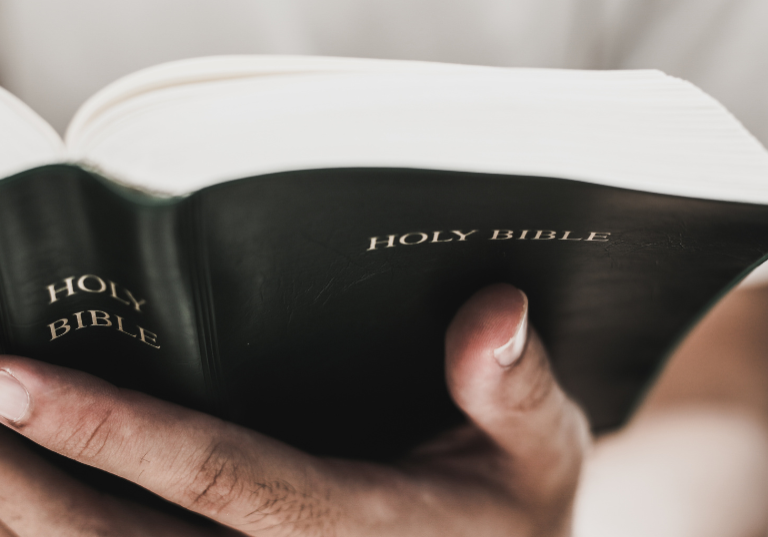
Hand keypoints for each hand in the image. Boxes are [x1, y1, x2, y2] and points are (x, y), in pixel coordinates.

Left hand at [0, 284, 588, 535]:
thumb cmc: (515, 511)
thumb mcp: (539, 449)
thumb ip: (514, 385)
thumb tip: (493, 310)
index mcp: (352, 530)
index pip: (215, 476)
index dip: (107, 431)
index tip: (10, 376)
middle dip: (18, 482)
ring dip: (25, 509)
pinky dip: (68, 525)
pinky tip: (29, 486)